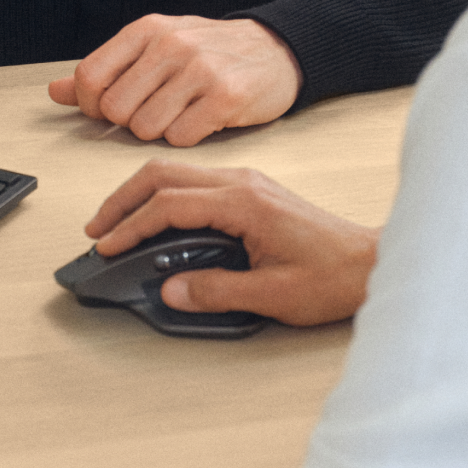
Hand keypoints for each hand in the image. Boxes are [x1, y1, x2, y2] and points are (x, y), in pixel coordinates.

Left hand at [47, 15, 302, 145]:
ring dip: (159, 131)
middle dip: (128, 121)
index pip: (90, 76)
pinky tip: (201, 120)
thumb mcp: (154, 49)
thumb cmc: (209, 52)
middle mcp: (171, 44)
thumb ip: (105, 70)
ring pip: (145, 128)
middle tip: (153, 112)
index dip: (92, 105)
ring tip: (179, 114)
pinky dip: (186, 138)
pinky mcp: (226, 96)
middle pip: (115, 108)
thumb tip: (55, 92)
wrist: (274, 50)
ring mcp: (200, 69)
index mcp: (147, 30)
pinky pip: (181, 138)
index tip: (110, 110)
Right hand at [85, 160, 378, 325]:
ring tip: (116, 222)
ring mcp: (246, 181)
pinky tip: (155, 217)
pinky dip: (164, 196)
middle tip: (98, 227)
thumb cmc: (332, 277)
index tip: (108, 245)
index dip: (132, 226)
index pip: (169, 205)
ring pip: (176, 173)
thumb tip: (171, 289)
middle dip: (123, 199)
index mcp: (243, 202)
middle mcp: (242, 182)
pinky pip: (194, 181)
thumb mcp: (272, 294)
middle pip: (163, 174)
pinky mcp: (251, 190)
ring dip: (141, 194)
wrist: (370, 263)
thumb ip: (217, 291)